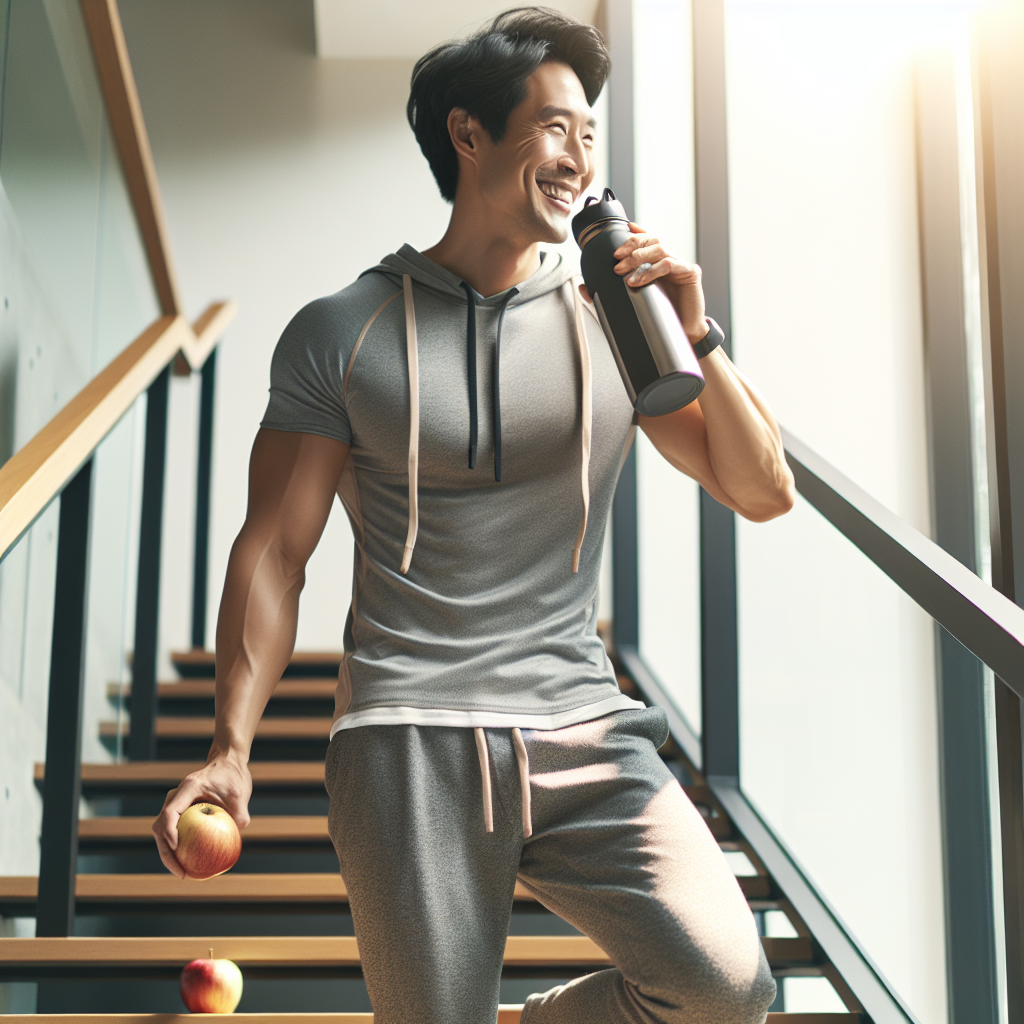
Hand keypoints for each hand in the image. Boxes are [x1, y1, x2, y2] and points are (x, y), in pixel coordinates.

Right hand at [152, 754, 251, 877]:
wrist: (227, 763)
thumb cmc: (233, 777)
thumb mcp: (240, 793)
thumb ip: (240, 813)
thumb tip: (239, 835)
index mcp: (187, 789)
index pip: (170, 813)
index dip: (169, 832)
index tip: (178, 849)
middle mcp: (176, 797)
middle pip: (160, 827)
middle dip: (166, 853)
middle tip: (181, 873)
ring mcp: (175, 804)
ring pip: (163, 833)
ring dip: (169, 855)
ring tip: (184, 874)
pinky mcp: (180, 812)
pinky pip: (174, 832)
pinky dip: (179, 849)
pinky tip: (191, 864)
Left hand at [580, 222, 707, 345]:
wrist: (685, 334)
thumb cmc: (661, 317)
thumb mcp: (633, 302)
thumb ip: (609, 293)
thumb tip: (583, 287)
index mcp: (658, 263)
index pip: (647, 240)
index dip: (635, 234)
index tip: (620, 232)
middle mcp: (671, 260)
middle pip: (652, 240)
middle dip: (632, 246)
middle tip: (615, 260)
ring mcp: (682, 265)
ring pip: (659, 249)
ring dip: (638, 257)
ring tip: (622, 271)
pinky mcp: (691, 273)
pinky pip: (669, 264)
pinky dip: (651, 270)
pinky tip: (638, 281)